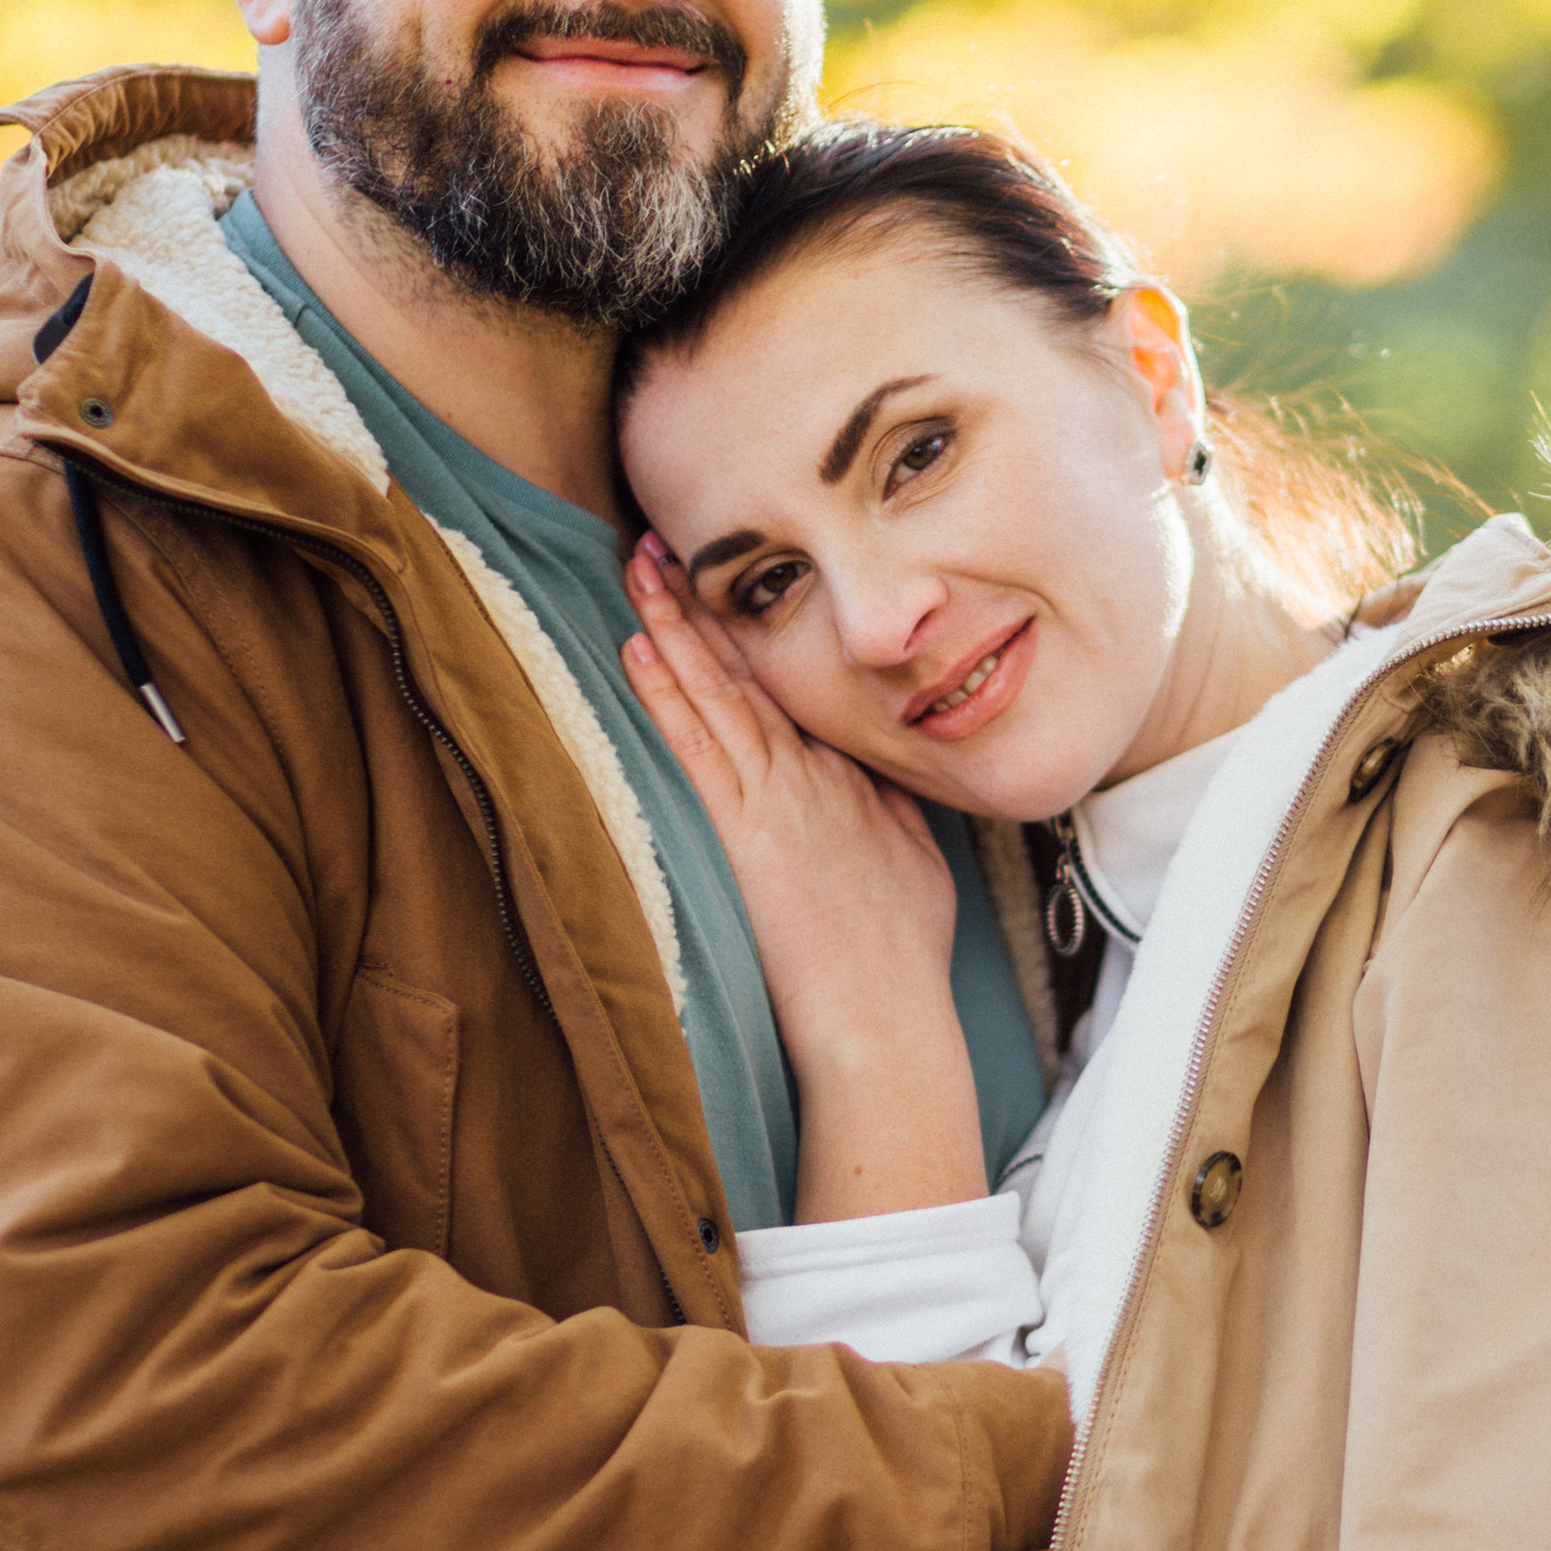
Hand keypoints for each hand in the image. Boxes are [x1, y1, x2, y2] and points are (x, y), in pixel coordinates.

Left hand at [621, 536, 986, 1218]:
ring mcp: (776, 793)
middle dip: (706, 601)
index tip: (719, 573)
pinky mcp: (746, 827)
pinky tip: (642, 649)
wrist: (882, 1010)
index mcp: (844, 771)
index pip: (785, 680)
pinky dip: (669, 693)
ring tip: (643, 568)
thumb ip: (884, 802)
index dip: (748, 624)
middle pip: (749, 667)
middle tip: (666, 539)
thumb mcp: (908, 855)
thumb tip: (872, 768)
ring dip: (678, 626)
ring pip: (719, 691)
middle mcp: (808, 769)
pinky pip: (698, 743)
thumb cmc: (897, 951)